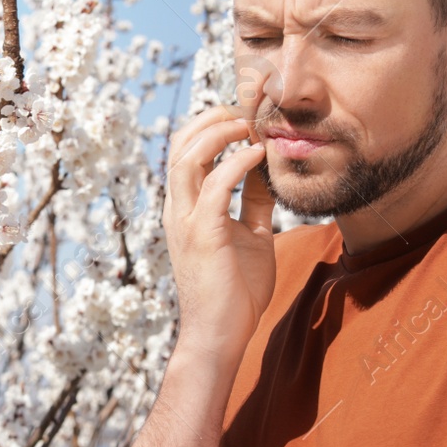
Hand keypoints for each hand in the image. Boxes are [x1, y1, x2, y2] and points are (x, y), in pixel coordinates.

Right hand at [162, 104, 276, 359]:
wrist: (220, 335)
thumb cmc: (234, 292)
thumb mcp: (251, 236)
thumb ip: (253, 203)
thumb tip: (268, 173)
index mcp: (185, 207)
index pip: (186, 150)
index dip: (212, 123)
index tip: (246, 112)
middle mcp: (178, 209)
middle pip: (180, 143)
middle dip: (213, 117)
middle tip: (248, 111)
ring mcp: (186, 221)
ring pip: (187, 156)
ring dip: (219, 132)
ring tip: (249, 126)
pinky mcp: (203, 234)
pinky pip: (214, 185)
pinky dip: (236, 162)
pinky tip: (258, 154)